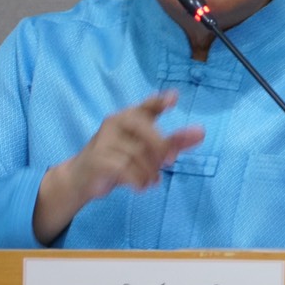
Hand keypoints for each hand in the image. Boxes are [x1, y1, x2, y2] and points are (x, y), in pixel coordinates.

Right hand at [33, 91, 203, 243]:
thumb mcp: (149, 150)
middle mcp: (116, 122)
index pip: (147, 106)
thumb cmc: (121, 158)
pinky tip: (140, 186)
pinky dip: (138, 180)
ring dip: (150, 171)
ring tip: (151, 180)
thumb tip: (201, 132)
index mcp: (131, 116)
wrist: (83, 177)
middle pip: (145, 129)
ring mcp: (104, 139)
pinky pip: (125, 168)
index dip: (160, 101)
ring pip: (137, 154)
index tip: (174, 98)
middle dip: (161, 147)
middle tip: (170, 162)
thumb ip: (174, 141)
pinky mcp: (97, 158)